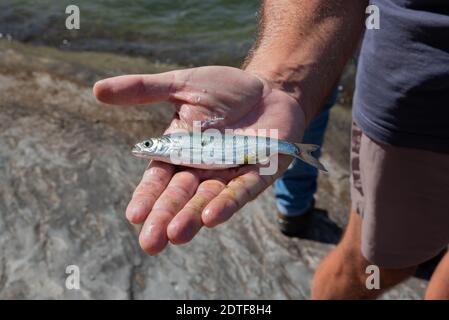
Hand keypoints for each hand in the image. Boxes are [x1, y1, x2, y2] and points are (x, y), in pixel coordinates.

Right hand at [94, 66, 305, 253]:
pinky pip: (241, 191)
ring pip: (208, 200)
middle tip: (150, 243)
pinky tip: (212, 217)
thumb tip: (96, 90)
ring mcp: (230, 173)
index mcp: (180, 151)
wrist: (268, 88)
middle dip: (165, 218)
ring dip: (192, 217)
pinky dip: (227, 203)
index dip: (147, 196)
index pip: (158, 179)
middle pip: (180, 196)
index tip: (134, 215)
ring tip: (176, 234)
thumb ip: (144, 90)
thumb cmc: (224, 90)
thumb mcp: (181, 85)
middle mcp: (202, 169)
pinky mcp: (258, 173)